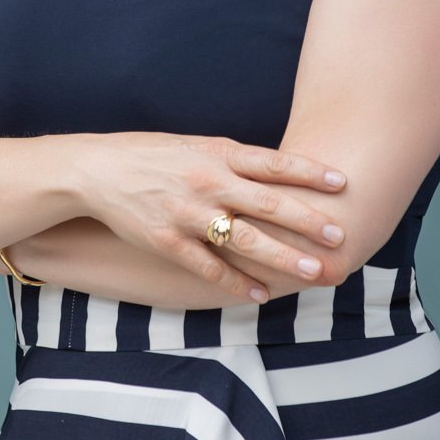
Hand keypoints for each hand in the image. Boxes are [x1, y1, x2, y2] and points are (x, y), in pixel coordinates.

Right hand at [76, 130, 347, 300]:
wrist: (97, 171)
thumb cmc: (151, 154)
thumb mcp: (195, 145)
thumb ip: (232, 160)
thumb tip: (275, 172)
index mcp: (217, 153)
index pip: (273, 163)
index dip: (310, 173)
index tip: (343, 183)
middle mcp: (208, 182)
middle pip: (268, 204)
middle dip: (308, 221)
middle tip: (340, 235)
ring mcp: (189, 214)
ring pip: (246, 240)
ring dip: (283, 257)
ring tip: (314, 271)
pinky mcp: (169, 242)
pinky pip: (210, 268)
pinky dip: (237, 283)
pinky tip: (261, 294)